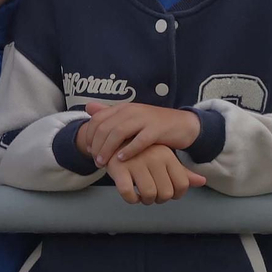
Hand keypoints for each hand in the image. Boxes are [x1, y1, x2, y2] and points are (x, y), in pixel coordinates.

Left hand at [79, 102, 201, 166]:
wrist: (183, 124)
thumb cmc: (152, 125)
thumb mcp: (130, 118)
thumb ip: (110, 114)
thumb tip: (87, 107)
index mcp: (123, 108)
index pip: (98, 119)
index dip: (89, 136)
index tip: (88, 150)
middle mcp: (132, 111)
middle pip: (105, 127)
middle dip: (97, 146)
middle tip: (96, 161)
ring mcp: (145, 119)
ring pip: (119, 133)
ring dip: (108, 150)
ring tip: (104, 164)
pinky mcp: (157, 129)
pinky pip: (139, 140)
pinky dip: (128, 150)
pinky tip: (122, 159)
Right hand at [105, 144, 206, 204]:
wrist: (113, 139)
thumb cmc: (142, 153)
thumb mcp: (163, 158)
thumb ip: (182, 172)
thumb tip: (202, 182)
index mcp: (167, 156)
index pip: (182, 184)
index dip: (176, 195)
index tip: (166, 194)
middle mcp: (154, 158)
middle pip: (166, 193)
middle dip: (159, 200)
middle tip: (152, 196)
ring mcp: (136, 163)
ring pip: (148, 194)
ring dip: (145, 201)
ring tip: (141, 196)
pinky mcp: (119, 169)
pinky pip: (128, 193)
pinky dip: (130, 199)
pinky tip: (130, 195)